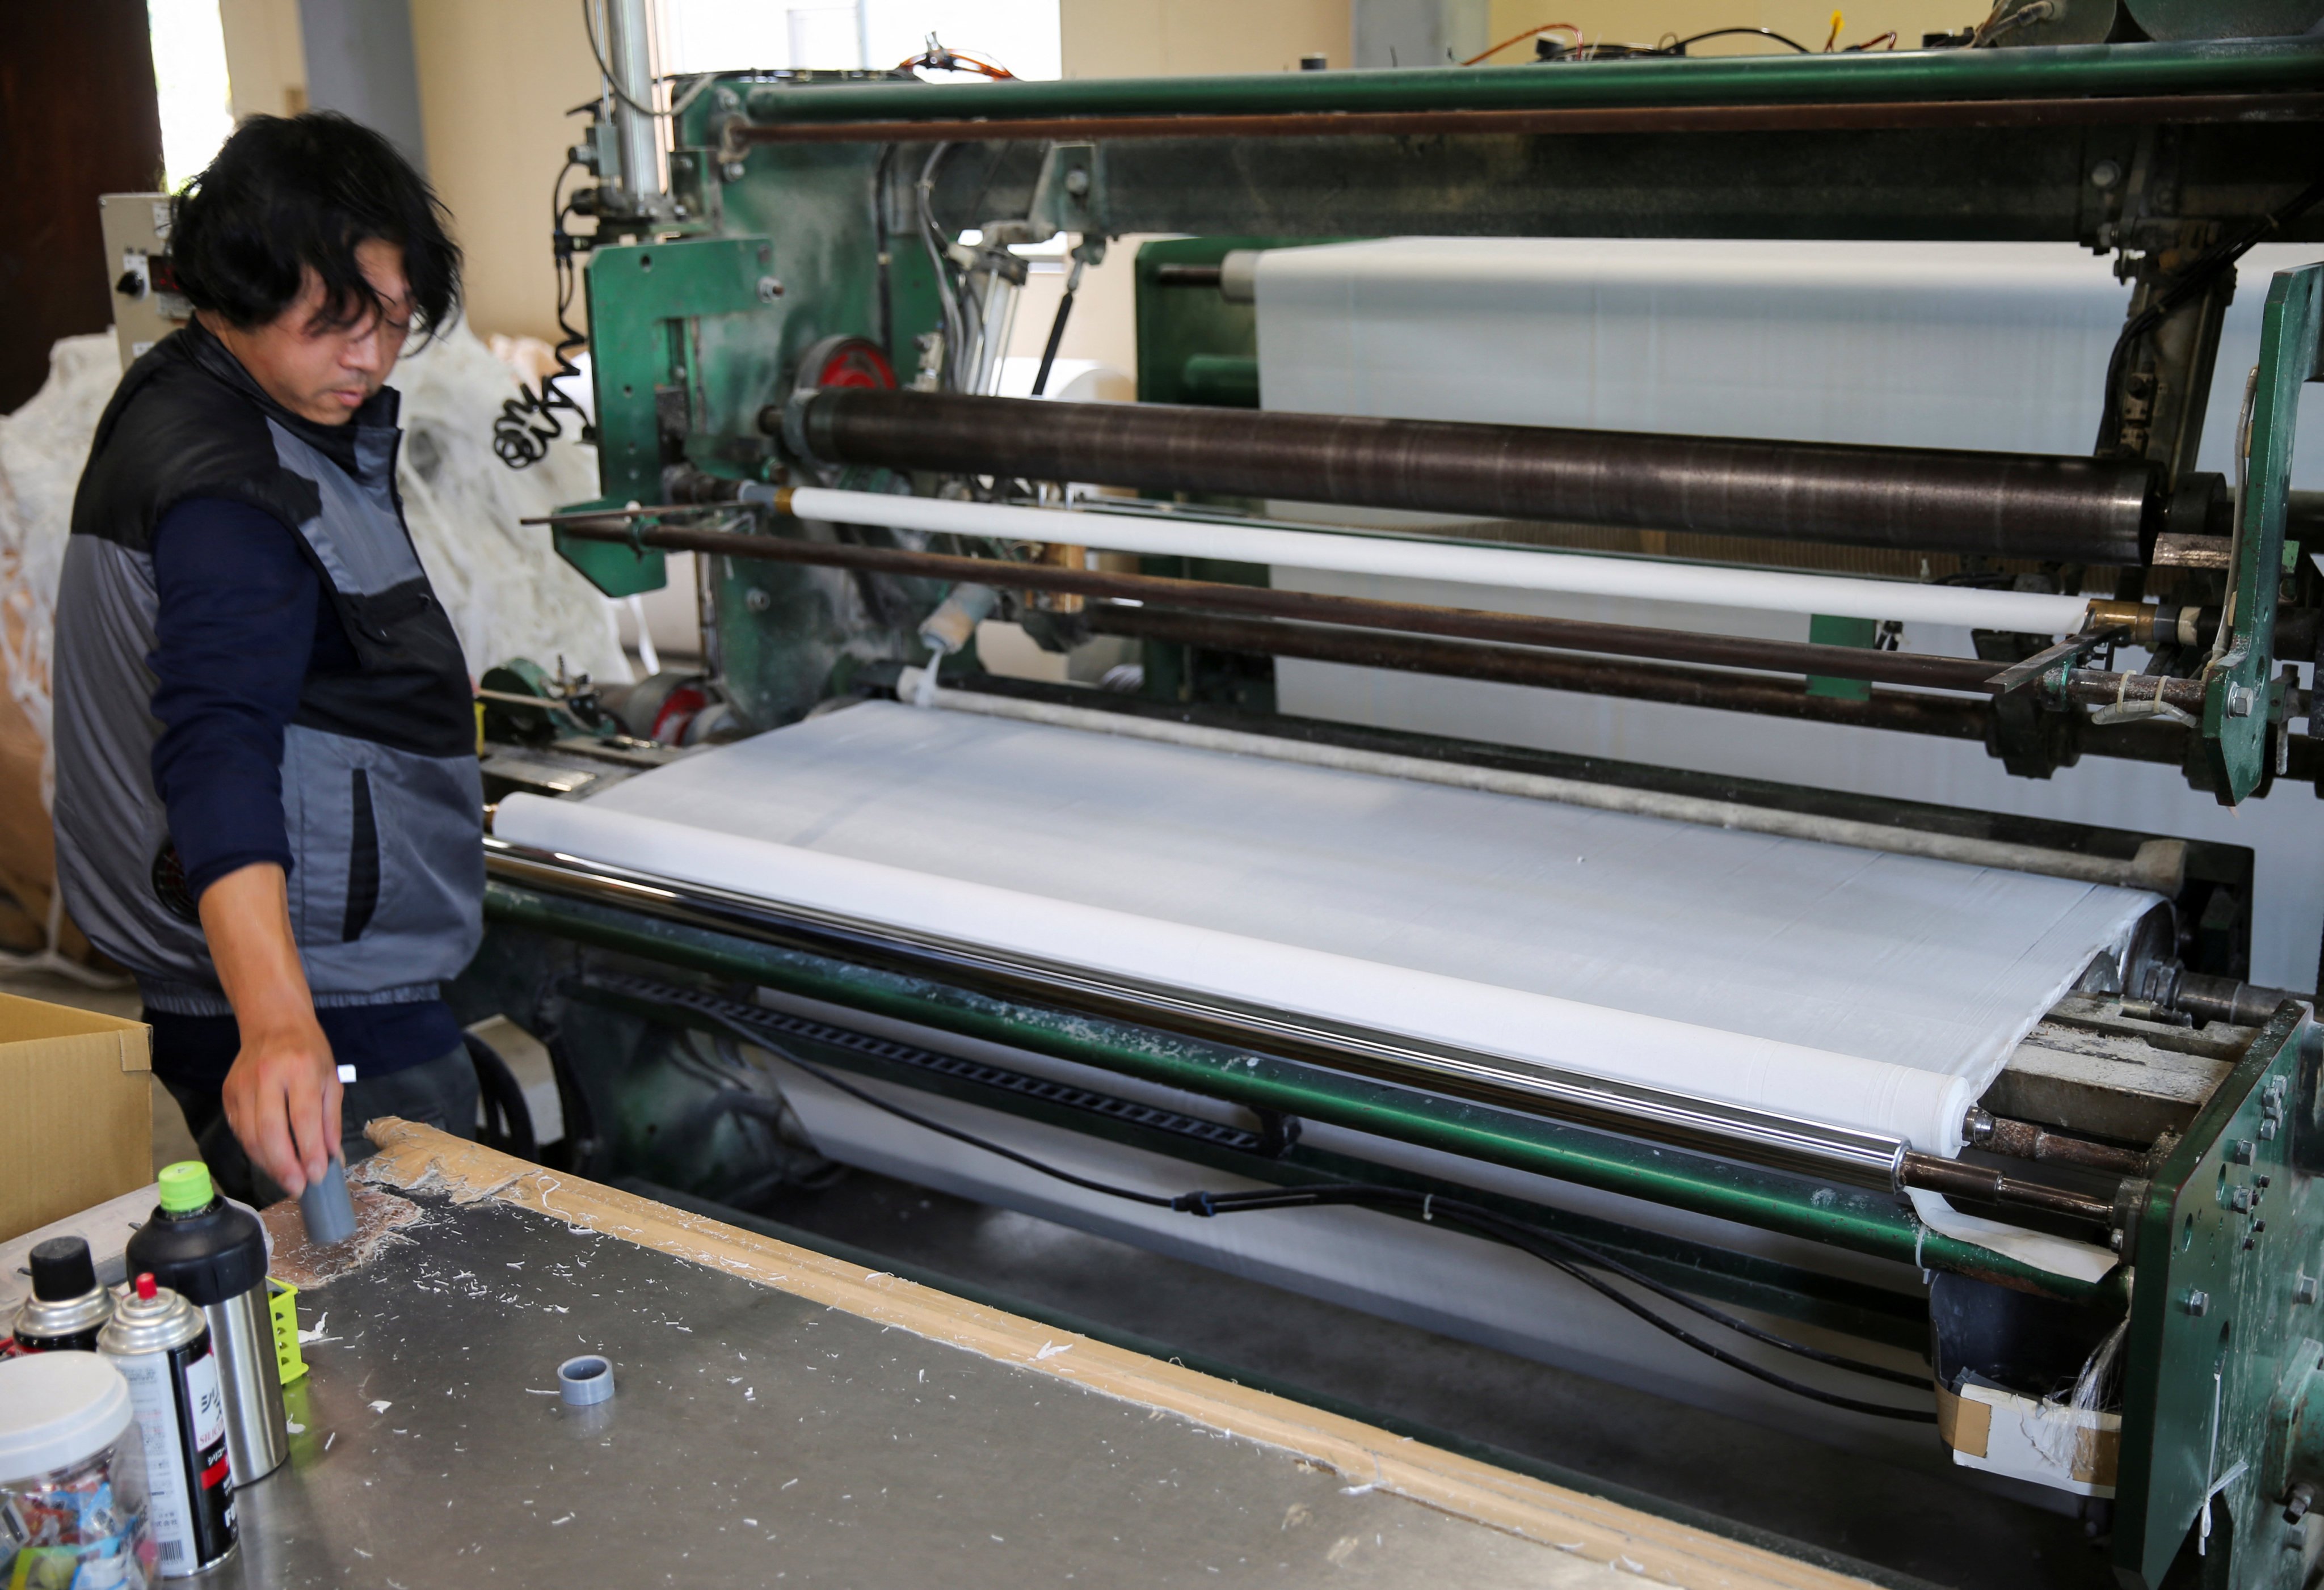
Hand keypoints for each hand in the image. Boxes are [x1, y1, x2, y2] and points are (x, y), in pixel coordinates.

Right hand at [220, 1018, 341, 1196]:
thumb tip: (333, 1159)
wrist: (273, 1022)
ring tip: (287, 1179)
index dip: (308, 1151)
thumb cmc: (309, 1052)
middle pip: (270, 1131)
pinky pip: (239, 1130)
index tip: (317, 1177)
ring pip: (250, 1135)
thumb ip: (331, 1121)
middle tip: (298, 1187)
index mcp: (300, 1069)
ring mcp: (242, 1085)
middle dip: (284, 1166)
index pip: (303, 1118)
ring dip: (268, 1163)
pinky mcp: (227, 1093)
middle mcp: (267, 1076)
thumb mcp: (331, 1080)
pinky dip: (255, 1150)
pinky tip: (270, 1160)